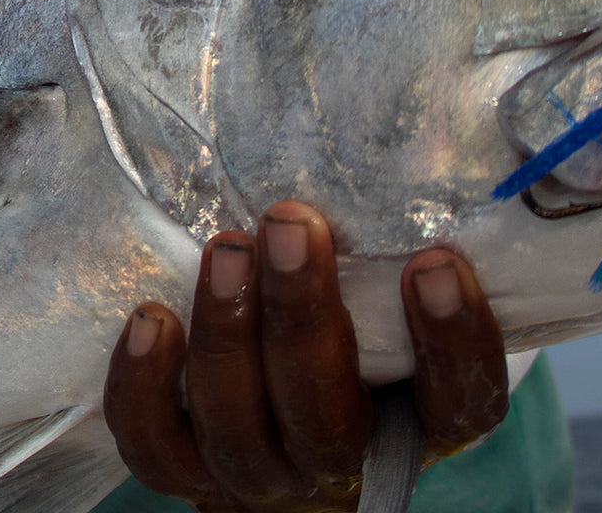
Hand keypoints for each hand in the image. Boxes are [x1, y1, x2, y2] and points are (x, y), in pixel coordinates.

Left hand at [103, 202, 509, 512]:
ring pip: (238, 432)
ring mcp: (257, 476)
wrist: (277, 433)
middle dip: (302, 317)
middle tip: (289, 223)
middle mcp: (337, 464)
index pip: (456, 403)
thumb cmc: (353, 336)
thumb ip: (404, 244)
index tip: (437, 262)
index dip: (452, 343)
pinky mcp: (184, 473)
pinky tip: (150, 318)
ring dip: (227, 337)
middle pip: (325, 417)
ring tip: (225, 250)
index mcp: (416, 425)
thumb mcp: (392, 299)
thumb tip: (436, 125)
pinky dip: (145, 386)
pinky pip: (155, 448)